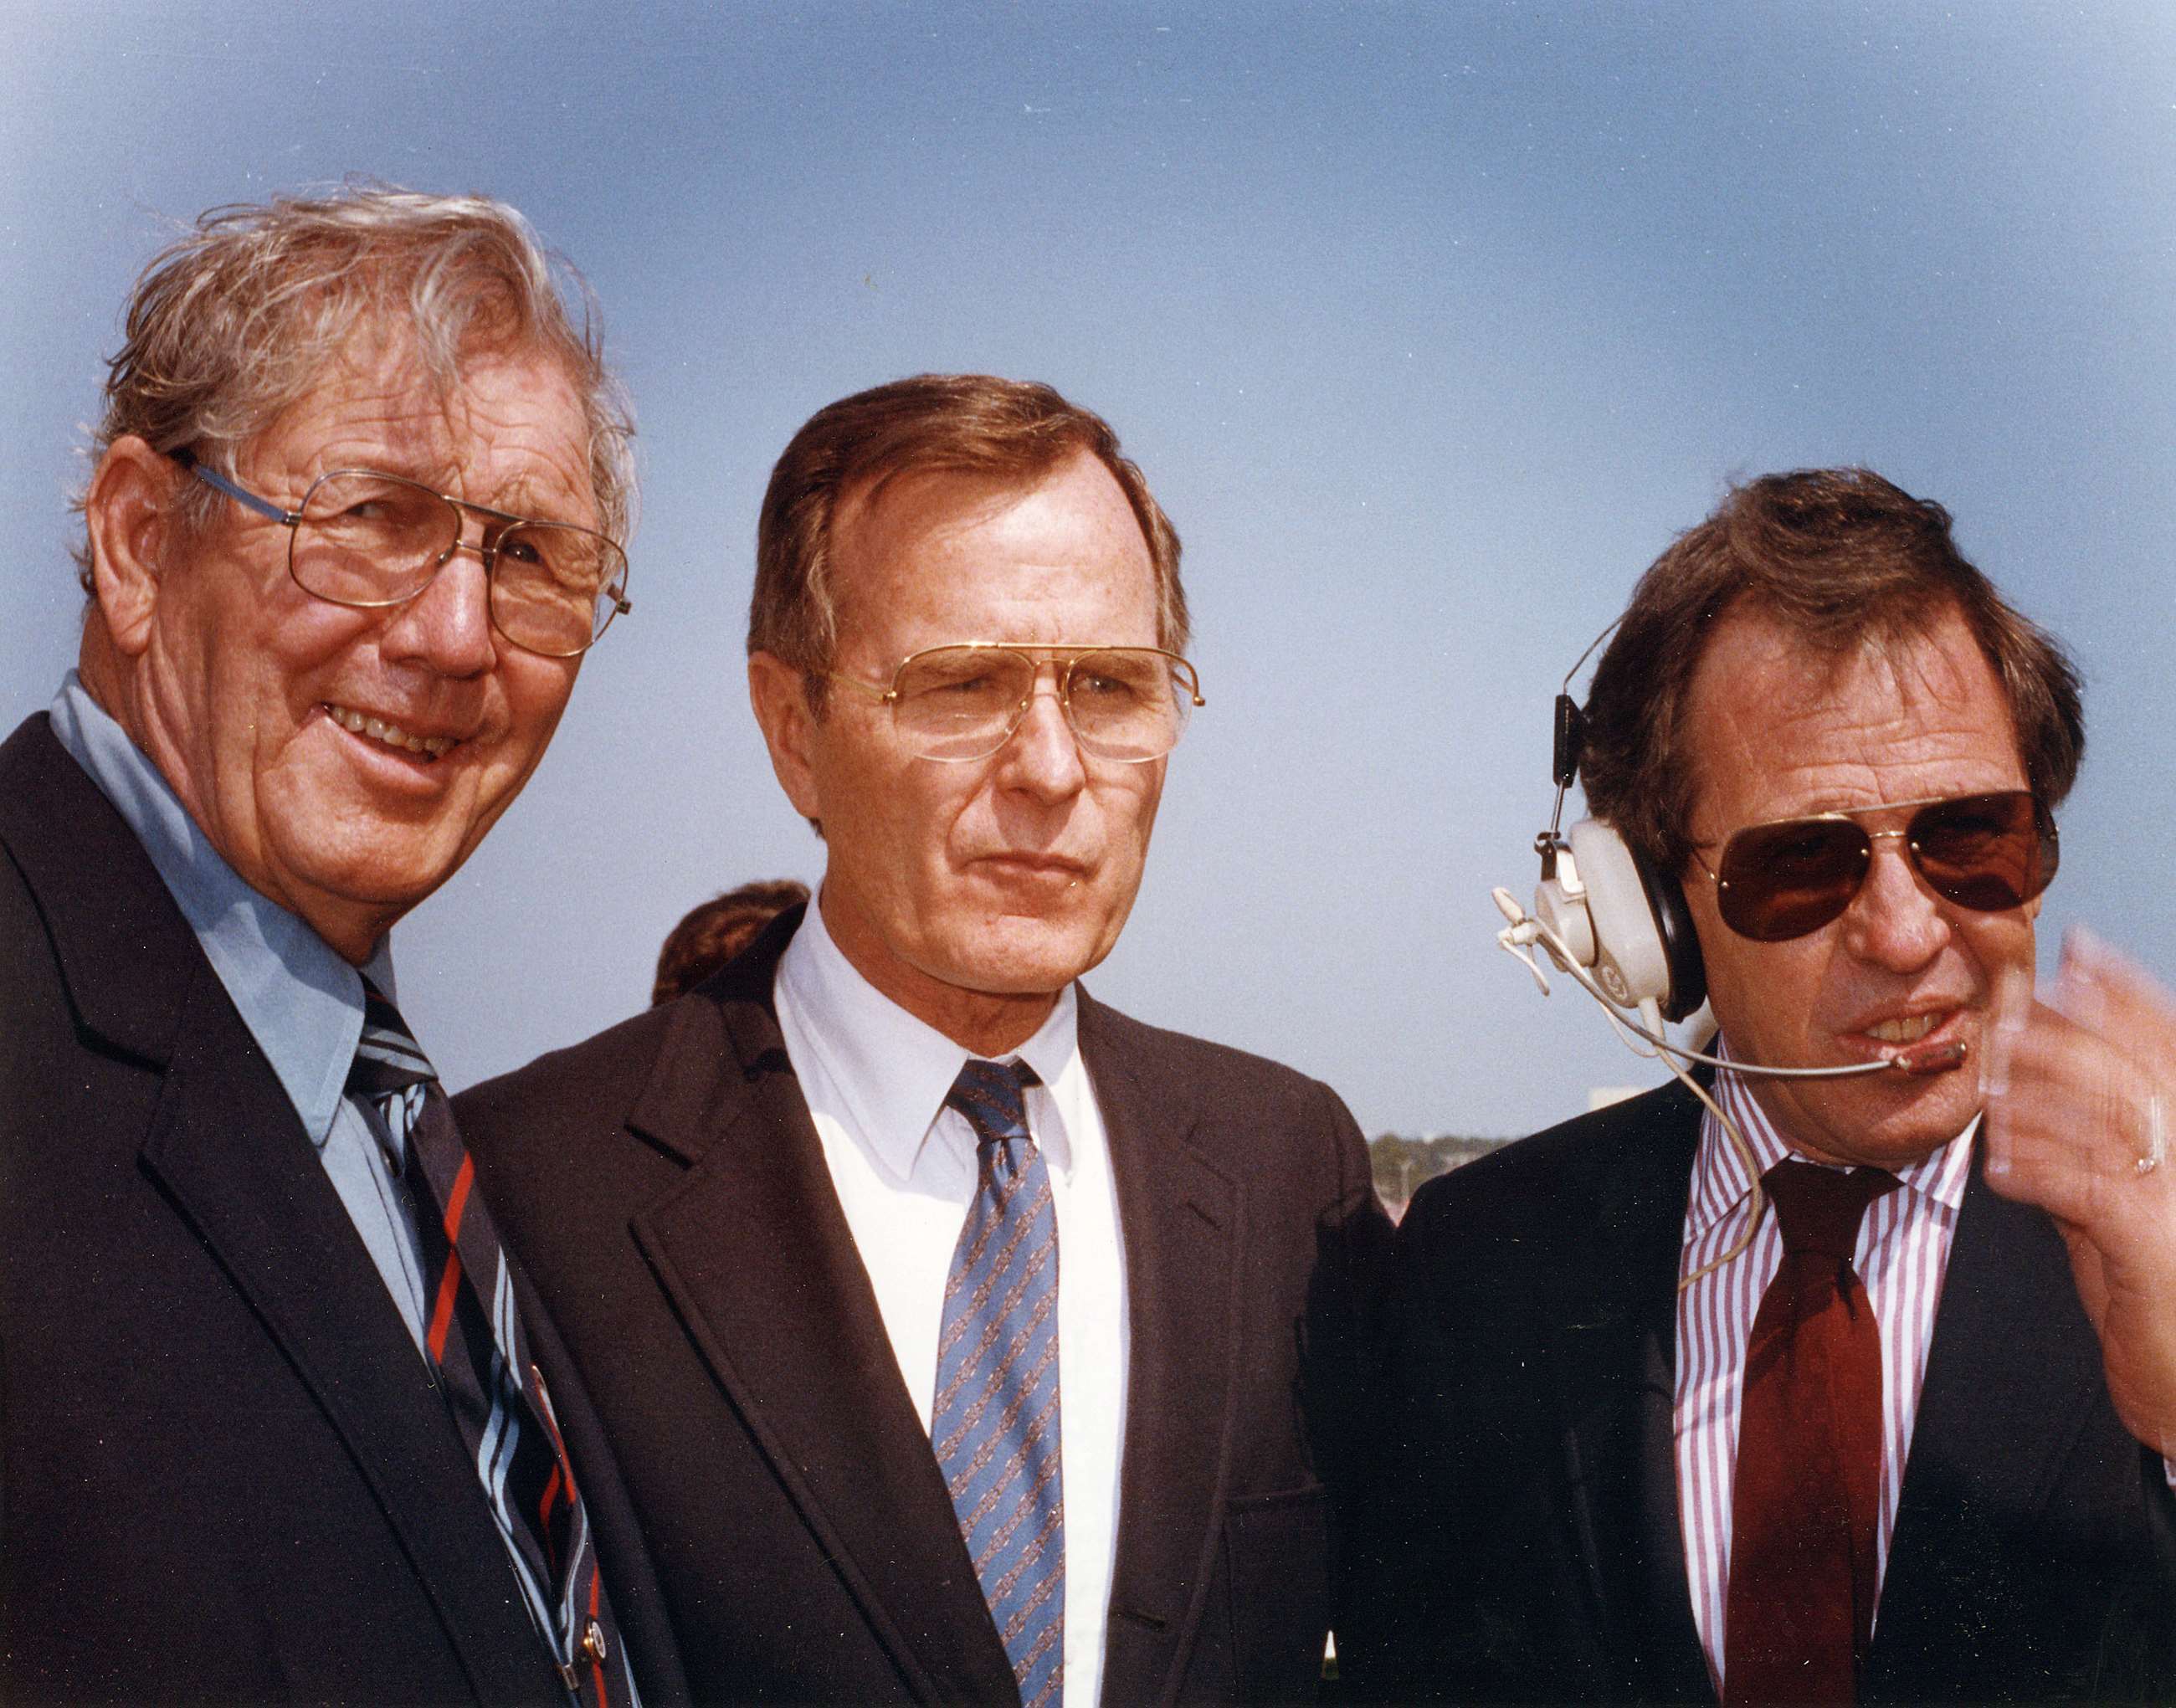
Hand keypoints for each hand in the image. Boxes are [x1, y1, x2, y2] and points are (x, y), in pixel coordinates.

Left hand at [1984, 928, 2175, 1455]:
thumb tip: (2029, 1083)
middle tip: (2015, 1005)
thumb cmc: (2149, 1292)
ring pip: (2111, 1116)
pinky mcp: (2154, 1247)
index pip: (2167, 1045)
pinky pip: (2090, 1188)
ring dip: (2041, 1095)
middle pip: (2135, 1067)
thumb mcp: (2115, 1203)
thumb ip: (2088, 1144)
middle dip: (2069, 1028)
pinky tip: (2001, 1170)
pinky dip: (2038, 1170)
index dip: (2126, 992)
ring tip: (1994, 1094)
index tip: (2079, 948)